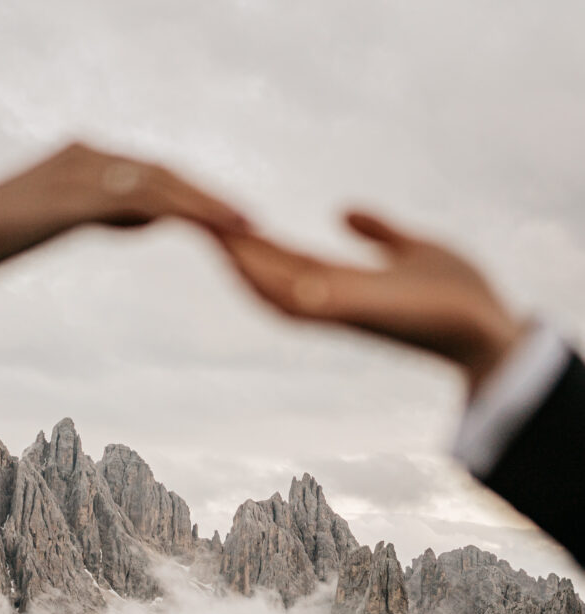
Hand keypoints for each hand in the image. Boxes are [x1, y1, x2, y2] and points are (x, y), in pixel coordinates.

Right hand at [0, 141, 249, 270]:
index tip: (221, 215)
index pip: (148, 174)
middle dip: (208, 197)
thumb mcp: (60, 223)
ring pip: (161, 185)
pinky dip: (180, 213)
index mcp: (82, 158)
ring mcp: (83, 171)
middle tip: (248, 220)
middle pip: (163, 174)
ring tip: (244, 226)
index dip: (189, 194)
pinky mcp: (79, 196)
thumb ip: (102, 215)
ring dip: (206, 205)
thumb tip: (143, 220)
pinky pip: (143, 203)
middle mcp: (88, 155)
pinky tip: (207, 228)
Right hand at [221, 212, 525, 392]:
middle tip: (195, 222)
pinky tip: (250, 262)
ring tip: (211, 238)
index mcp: (343, 284)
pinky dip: (276, 283)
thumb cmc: (458, 297)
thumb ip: (378, 233)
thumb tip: (344, 212)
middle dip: (235, 251)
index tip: (219, 220)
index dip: (252, 241)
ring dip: (244, 266)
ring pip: (279, 290)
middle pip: (271, 276)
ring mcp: (344, 310)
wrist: (489, 329)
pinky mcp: (360, 312)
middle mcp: (335, 301)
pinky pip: (308, 300)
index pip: (286, 261)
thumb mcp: (412, 248)